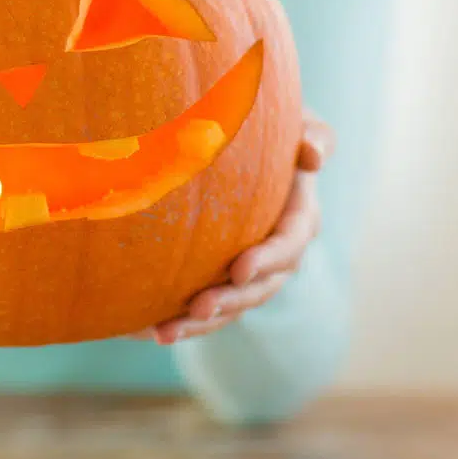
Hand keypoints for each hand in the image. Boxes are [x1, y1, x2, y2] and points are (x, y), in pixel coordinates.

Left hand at [130, 112, 334, 344]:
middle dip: (230, 301)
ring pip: (230, 307)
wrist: (242, 147)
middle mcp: (279, 254)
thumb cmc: (272, 129)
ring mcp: (250, 272)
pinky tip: (144, 331)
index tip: (239, 269)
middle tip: (198, 309)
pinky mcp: (222, 280)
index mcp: (299, 218)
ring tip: (163, 333)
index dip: (267, 259)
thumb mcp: (298, 124)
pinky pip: (205, 309)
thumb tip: (313, 155)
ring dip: (199, 325)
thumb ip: (312, 133)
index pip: (289, 243)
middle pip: (258, 287)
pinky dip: (177, 321)